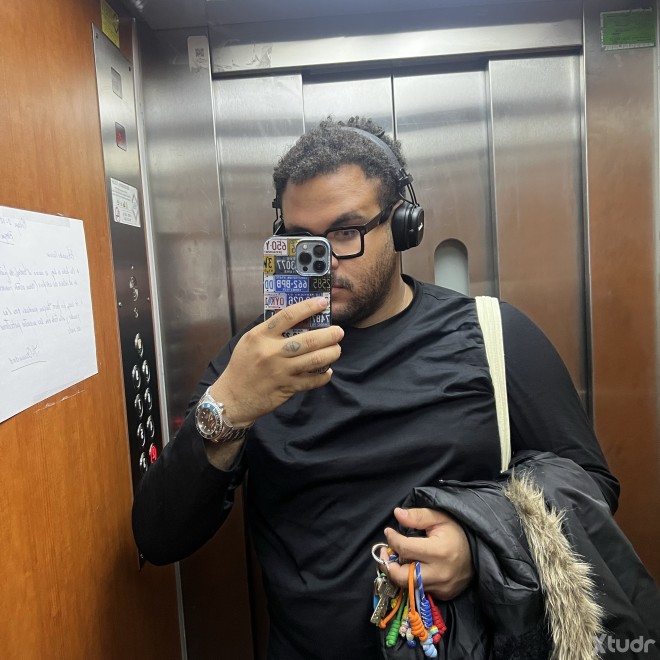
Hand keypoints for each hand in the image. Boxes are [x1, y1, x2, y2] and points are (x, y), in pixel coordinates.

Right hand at [209, 297, 342, 424]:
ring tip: (337, 349)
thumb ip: (270, 331)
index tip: (322, 302)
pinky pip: (312, 381)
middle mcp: (271, 352)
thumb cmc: (242, 366)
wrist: (232, 398)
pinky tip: (327, 371)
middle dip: (329, 335)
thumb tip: (296, 318)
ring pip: (314, 360)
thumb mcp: (250, 342)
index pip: (288, 316)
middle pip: (308, 340)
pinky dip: (323, 376)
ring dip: (331, 353)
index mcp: (260, 336)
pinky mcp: (287, 388)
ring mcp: (280, 371)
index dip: (308, 307)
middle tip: (339, 332)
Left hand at [382, 507, 472, 600]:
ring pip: (409, 585)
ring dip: (399, 572)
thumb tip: (396, 513)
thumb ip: (416, 516)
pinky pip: (420, 589)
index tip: (389, 532)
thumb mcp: (439, 518)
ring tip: (399, 558)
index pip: (405, 548)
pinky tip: (413, 567)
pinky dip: (413, 579)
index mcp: (438, 551)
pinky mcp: (443, 594)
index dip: (392, 539)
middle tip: (386, 552)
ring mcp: (442, 587)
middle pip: (402, 576)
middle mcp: (439, 573)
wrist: (480, 551)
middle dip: (389, 564)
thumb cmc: (457, 532)